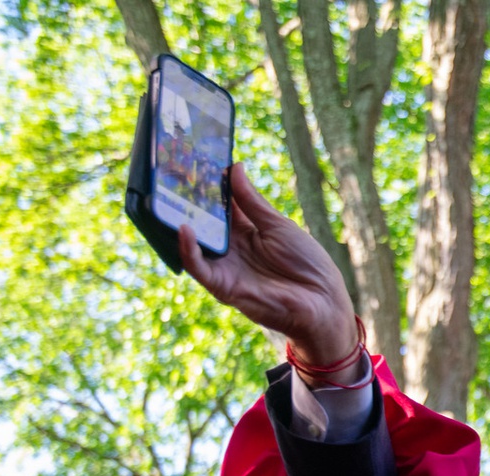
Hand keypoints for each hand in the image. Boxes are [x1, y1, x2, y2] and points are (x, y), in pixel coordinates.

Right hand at [178, 163, 358, 373]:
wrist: (323, 303)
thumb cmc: (307, 264)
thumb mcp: (278, 226)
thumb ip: (252, 201)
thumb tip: (234, 169)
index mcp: (245, 231)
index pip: (219, 204)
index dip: (208, 183)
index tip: (194, 158)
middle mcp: (230, 248)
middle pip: (201, 220)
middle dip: (185, 198)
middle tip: (169, 172)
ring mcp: (225, 266)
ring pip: (194, 241)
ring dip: (179, 219)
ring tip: (165, 195)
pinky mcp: (224, 286)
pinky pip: (199, 267)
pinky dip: (188, 249)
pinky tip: (183, 228)